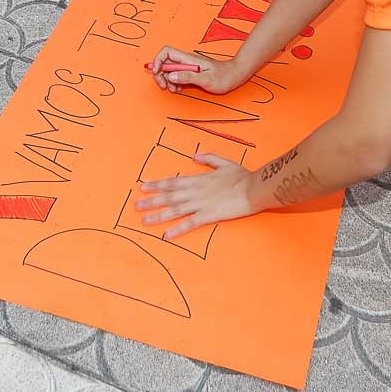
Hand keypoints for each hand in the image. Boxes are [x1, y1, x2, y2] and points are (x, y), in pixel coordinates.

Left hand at [135, 153, 258, 238]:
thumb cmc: (242, 176)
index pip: (173, 182)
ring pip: (175, 210)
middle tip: (136, 205)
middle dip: (152, 201)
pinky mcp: (209, 215)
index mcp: (198, 179)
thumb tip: (195, 156)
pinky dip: (178, 229)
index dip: (157, 185)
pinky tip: (167, 235)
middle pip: (169, 196)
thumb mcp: (224, 162)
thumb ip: (208, 158)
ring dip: (159, 215)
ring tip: (145, 221)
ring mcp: (201, 204)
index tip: (143, 186)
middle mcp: (195, 191)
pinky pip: (190, 223)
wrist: (254, 188)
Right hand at [147, 45, 245, 94]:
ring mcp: (188, 66)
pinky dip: (174, 82)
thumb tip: (171, 75)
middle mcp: (186, 61)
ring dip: (167, 80)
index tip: (157, 72)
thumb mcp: (206, 79)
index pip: (166, 52)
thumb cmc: (223, 77)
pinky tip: (179, 89)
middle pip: (164, 62)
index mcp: (188, 59)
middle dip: (160, 74)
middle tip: (165, 86)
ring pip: (169, 70)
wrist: (234, 75)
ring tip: (174, 90)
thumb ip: (188, 77)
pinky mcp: (190, 72)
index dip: (158, 61)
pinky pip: (176, 75)